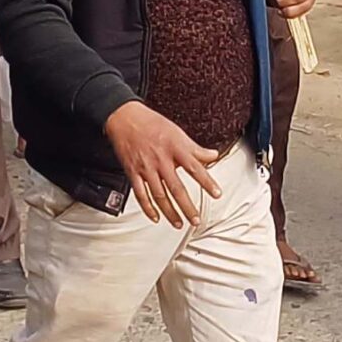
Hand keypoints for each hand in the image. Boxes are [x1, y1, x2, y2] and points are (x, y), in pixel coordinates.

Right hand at [103, 102, 220, 225]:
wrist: (124, 117)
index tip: (217, 194)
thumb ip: (196, 148)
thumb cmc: (152, 124)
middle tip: (196, 220)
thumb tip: (213, 155)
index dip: (207, 181)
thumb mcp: (178, 133)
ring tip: (179, 224)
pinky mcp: (132, 172)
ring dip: (170, 212)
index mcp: (174, 148)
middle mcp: (160, 159)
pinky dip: (148, 208)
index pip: (194, 168)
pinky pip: (140, 194)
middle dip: (187, 206)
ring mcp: (146, 167)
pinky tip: (155, 217)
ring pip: (159, 195)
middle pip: (176, 188)